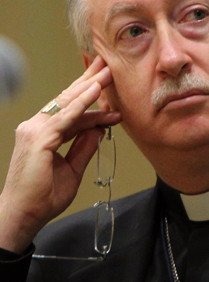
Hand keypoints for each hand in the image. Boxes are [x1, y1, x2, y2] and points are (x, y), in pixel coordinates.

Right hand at [0, 56, 121, 253]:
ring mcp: (35, 129)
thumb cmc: (43, 196)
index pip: (71, 112)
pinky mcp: (39, 137)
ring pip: (68, 103)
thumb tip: (100, 130)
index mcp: (43, 133)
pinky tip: (96, 90)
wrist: (24, 216)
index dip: (92, 104)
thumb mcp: (72, 169)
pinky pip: (66, 117)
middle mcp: (36, 126)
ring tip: (108, 71)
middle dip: (90, 81)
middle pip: (68, 99)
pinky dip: (82, 103)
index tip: (112, 98)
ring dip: (90, 86)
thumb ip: (84, 147)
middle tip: (107, 65)